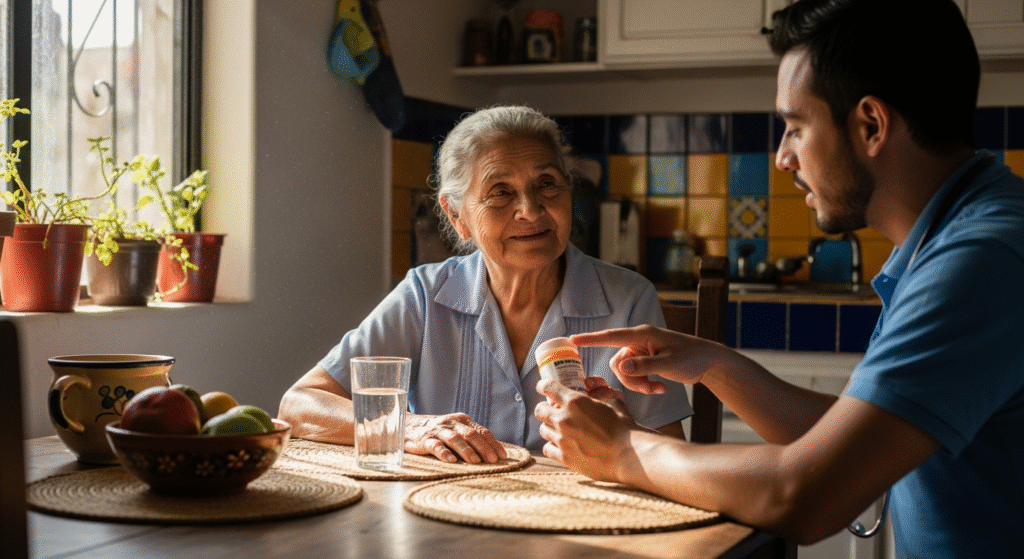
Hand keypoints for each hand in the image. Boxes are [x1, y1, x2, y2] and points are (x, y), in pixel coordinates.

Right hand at [404, 413, 507, 463]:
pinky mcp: (424, 440)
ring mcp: (438, 431)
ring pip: (455, 439)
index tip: (503, 456)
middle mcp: (451, 423)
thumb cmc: (438, 432)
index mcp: (462, 420)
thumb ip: (471, 438)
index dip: (493, 443)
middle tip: (493, 460)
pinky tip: (451, 460)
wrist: (409, 426)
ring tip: (476, 462)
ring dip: (467, 450)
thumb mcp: (456, 430)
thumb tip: (493, 454)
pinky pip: (435, 446)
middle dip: (484, 448)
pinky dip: (444, 453)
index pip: (481, 431)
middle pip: (470, 434)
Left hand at [534, 378, 639, 482]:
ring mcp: (562, 439)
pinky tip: (561, 446)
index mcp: (575, 402)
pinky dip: (552, 446)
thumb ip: (600, 396)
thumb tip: (596, 392)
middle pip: (540, 410)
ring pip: (542, 430)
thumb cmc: (624, 428)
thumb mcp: (613, 403)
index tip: (543, 388)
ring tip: (559, 430)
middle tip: (552, 412)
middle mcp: (564, 419)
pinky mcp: (564, 458)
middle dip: (545, 409)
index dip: (543, 386)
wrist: (629, 455)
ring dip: (549, 427)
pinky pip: (547, 449)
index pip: (548, 387)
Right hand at [571, 325, 721, 393]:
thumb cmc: (692, 358)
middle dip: (630, 380)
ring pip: (625, 372)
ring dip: (639, 384)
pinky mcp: (645, 361)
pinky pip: (634, 375)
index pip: (611, 336)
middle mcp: (638, 341)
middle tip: (651, 388)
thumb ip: (643, 366)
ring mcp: (641, 352)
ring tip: (658, 389)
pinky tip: (661, 388)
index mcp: (642, 335)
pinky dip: (644, 384)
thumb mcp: (668, 364)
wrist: (709, 362)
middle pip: (617, 363)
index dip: (591, 339)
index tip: (572, 340)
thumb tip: (620, 367)